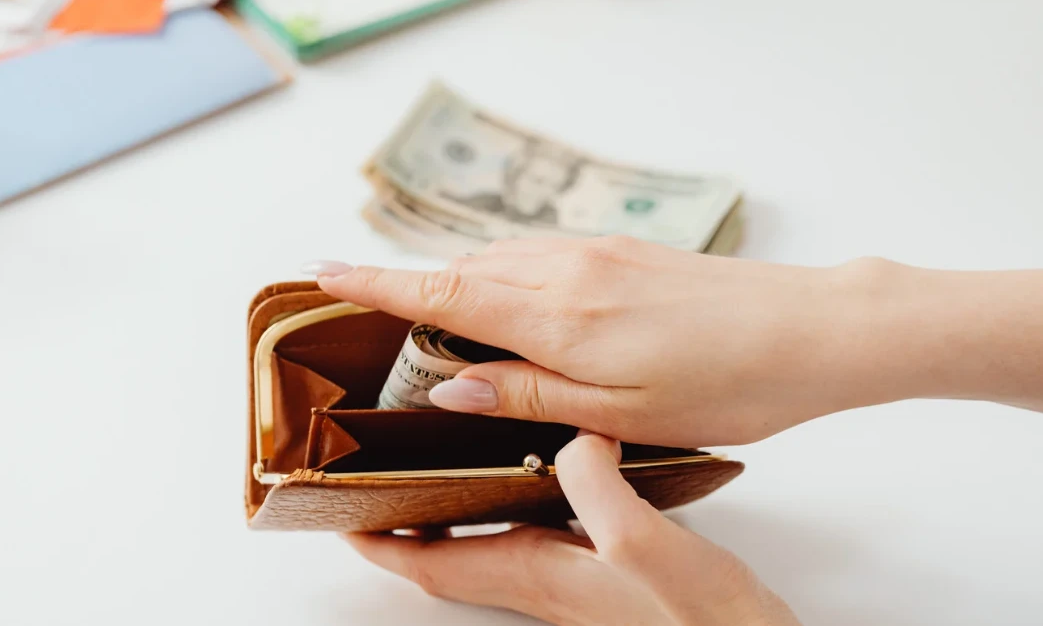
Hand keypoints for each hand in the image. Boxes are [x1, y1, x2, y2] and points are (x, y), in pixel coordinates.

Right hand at [310, 236, 1042, 446]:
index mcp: (557, 317)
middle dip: (410, 288)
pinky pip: (540, 256)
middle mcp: (568, 271)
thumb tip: (446, 387)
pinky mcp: (625, 252)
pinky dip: (505, 273)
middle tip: (365, 306)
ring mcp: (598, 254)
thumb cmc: (728, 383)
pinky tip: (513, 301)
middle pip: (462, 272)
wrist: (812, 329)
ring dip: (458, 281)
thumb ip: (526, 394)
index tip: (320, 273)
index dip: (374, 285)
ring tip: (432, 313)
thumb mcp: (619, 415)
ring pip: (500, 261)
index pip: (441, 296)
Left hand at [342, 432, 800, 625]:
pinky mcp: (604, 568)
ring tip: (444, 457)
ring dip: (456, 508)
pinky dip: (518, 498)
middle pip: (446, 553)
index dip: (377, 540)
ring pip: (489, 539)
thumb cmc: (702, 622)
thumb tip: (571, 435)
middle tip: (383, 473)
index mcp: (534, 572)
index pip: (426, 563)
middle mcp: (543, 578)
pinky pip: (538, 527)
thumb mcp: (644, 543)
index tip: (340, 511)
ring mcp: (572, 576)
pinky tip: (546, 464)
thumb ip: (596, 484)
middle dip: (406, 519)